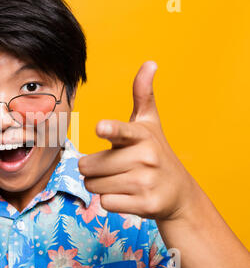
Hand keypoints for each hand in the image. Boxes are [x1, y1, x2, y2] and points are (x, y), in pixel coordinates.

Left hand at [79, 61, 199, 221]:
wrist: (178, 193)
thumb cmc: (156, 152)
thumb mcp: (150, 123)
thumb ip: (143, 95)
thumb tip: (150, 63)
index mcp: (141, 135)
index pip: (122, 131)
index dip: (110, 130)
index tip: (101, 128)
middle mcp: (144, 158)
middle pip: (88, 166)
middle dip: (93, 169)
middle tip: (111, 168)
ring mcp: (145, 183)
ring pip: (93, 186)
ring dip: (99, 186)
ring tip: (120, 181)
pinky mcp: (145, 205)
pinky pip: (105, 203)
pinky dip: (110, 201)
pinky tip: (127, 196)